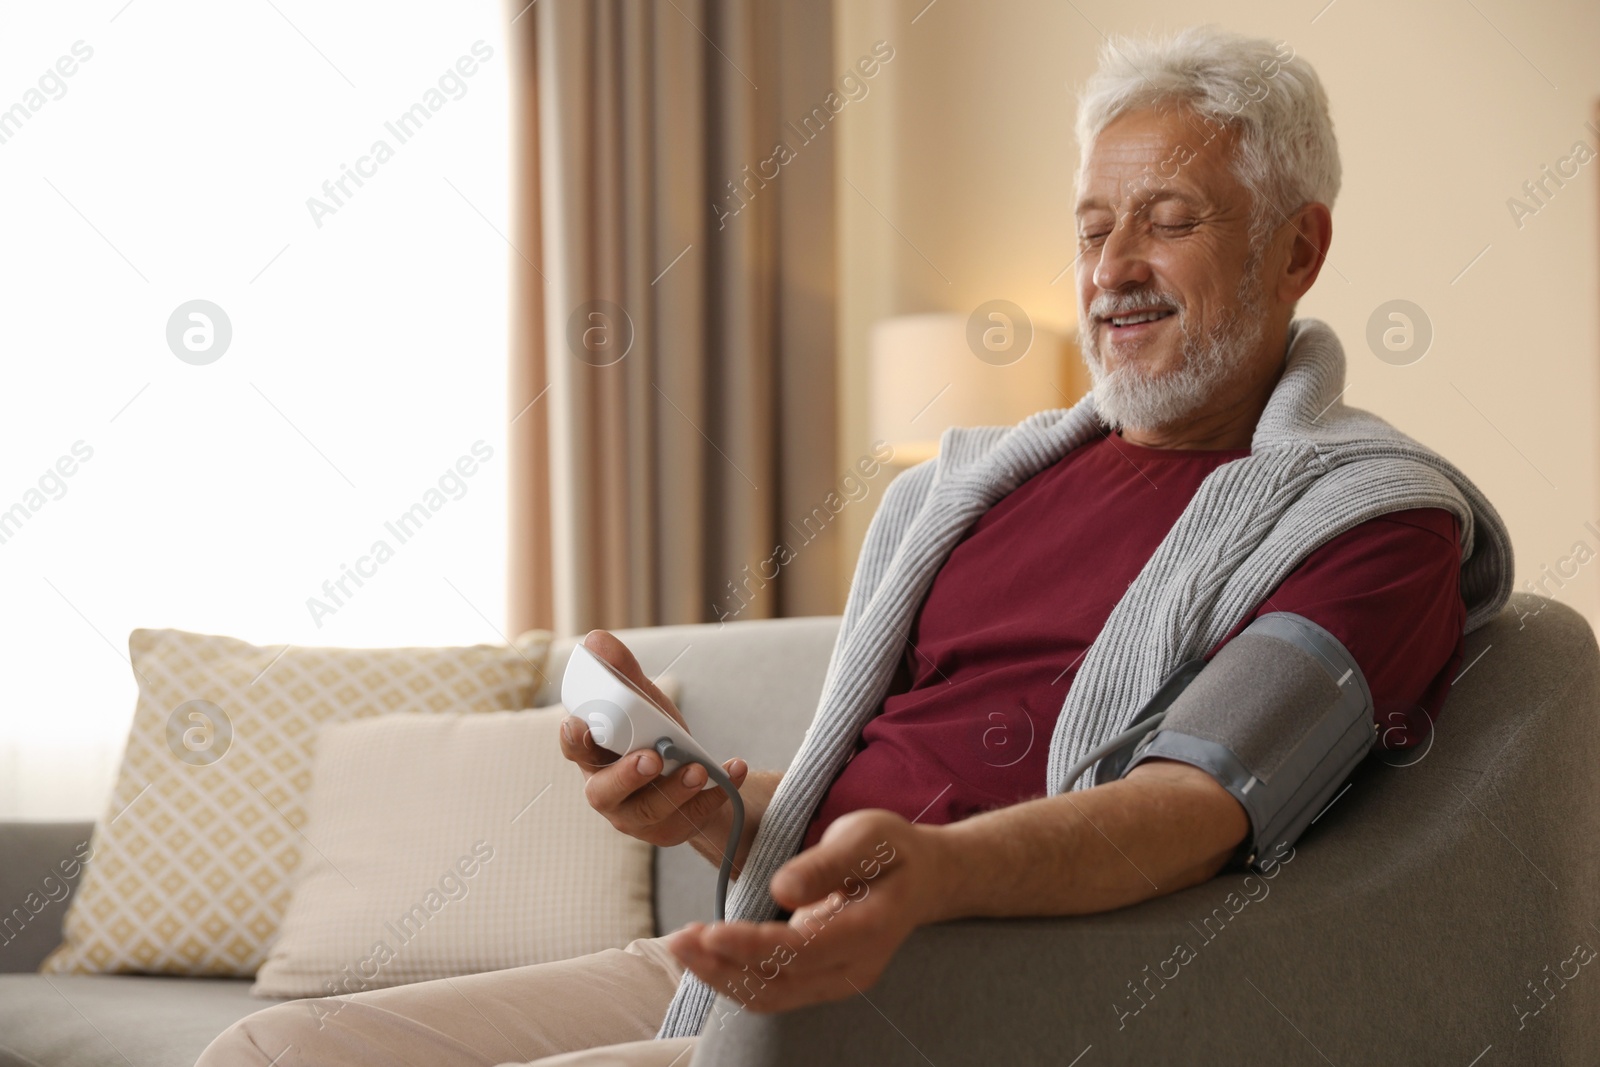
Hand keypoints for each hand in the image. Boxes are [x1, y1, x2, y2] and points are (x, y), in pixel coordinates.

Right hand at [559, 629, 748, 848]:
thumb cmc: (655, 736)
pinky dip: (715, 794)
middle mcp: (606, 790)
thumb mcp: (644, 703)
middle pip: (604, 792)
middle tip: (652, 758)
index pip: (574, 749)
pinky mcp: (666, 832)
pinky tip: (733, 770)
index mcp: (594, 756)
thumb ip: (622, 674)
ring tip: (699, 769)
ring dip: (675, 789)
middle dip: (626, 775)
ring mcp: (634, 817)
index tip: (583, 725)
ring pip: (648, 811)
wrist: (695, 777)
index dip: (575, 739)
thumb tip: (598, 640)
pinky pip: (689, 820)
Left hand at [663, 808, 951, 1013]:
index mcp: (871, 929)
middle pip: (781, 984)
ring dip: (721, 977)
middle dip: (723, 966)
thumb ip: (826, 863)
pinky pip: (773, 990)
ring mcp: (838, 979)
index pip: (804, 950)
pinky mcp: (821, 979)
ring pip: (772, 996)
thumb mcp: (866, 835)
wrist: (922, 878)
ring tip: (680, 946)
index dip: (753, 947)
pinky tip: (704, 954)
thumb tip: (781, 890)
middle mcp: (855, 967)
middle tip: (677, 939)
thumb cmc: (892, 849)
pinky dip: (734, 977)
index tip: (711, 930)